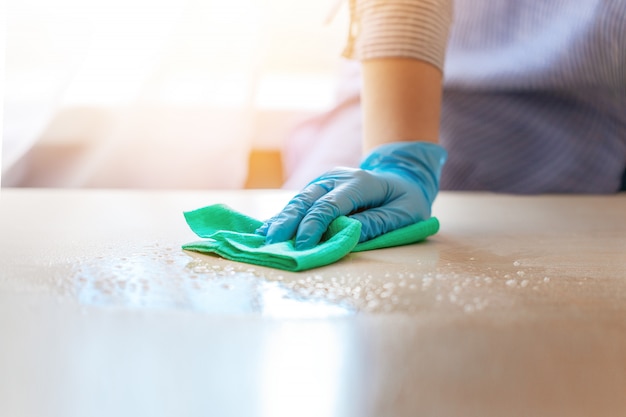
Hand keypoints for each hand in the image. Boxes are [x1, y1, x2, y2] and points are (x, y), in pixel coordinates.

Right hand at [256, 141, 446, 249]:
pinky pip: (299, 202)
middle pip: (308, 199)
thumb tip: (345, 235)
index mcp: (360, 182)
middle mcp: (337, 177)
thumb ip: (374, 224)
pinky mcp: (319, 188)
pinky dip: (284, 216)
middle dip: (289, 222)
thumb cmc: (405, 200)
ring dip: (281, 219)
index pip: (331, 205)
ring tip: (264, 238)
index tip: (302, 246)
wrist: (402, 176)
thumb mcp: (403, 215)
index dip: (314, 226)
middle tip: (272, 242)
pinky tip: (267, 228)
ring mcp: (325, 181)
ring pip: (299, 199)